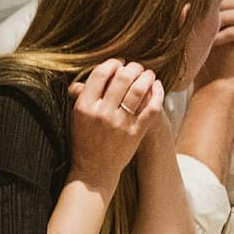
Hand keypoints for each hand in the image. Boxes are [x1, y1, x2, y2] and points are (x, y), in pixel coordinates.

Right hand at [66, 59, 162, 189]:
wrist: (94, 170)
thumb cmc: (83, 141)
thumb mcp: (76, 117)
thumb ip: (82, 96)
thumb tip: (90, 76)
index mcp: (84, 106)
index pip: (100, 74)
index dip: (112, 63)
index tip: (117, 63)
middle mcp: (102, 113)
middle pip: (122, 78)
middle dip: (132, 67)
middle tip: (135, 67)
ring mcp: (121, 123)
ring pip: (139, 90)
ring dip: (146, 77)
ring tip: (148, 74)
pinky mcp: (136, 132)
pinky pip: (152, 107)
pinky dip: (158, 93)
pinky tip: (157, 86)